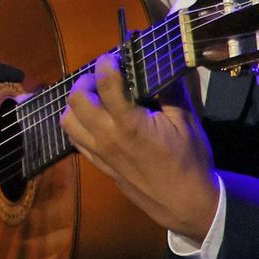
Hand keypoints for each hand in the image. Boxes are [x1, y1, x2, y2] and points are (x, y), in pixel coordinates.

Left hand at [61, 52, 219, 240]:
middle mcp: (107, 136)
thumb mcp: (187, 122)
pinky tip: (94, 119)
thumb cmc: (190, 160)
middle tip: (102, 78)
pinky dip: (78, 124)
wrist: (185, 203)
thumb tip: (161, 64)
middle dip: (85, 82)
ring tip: (95, 98)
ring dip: (76, 104)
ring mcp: (99, 152)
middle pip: (76, 100)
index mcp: (130, 124)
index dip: (105, 64)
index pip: (106, 84)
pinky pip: (75, 140)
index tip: (111, 56)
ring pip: (68, 121)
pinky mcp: (98, 164)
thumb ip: (170, 91)